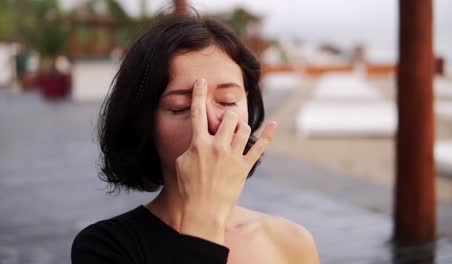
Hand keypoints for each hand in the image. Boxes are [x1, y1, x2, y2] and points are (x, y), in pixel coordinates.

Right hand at [176, 78, 277, 243]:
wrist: (203, 211)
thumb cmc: (189, 188)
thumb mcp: (181, 163)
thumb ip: (191, 145)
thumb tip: (199, 136)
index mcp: (199, 144)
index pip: (197, 113)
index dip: (199, 94)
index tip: (201, 81)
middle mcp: (217, 146)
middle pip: (228, 117)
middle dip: (228, 114)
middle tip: (225, 120)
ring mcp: (233, 156)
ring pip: (244, 129)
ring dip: (241, 126)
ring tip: (236, 131)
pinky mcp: (244, 167)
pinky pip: (260, 148)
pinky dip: (268, 136)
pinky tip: (274, 125)